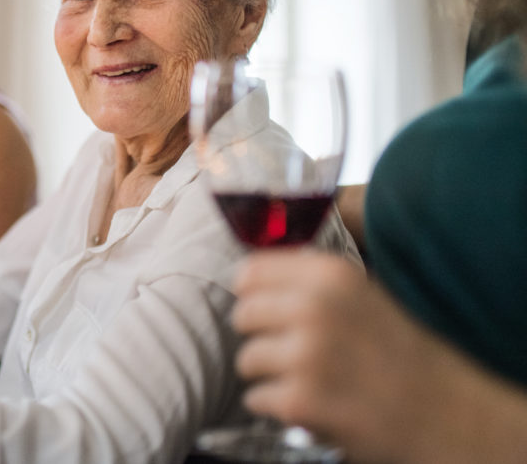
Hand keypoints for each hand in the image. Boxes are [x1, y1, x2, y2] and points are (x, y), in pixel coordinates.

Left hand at [232, 252, 483, 462]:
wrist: (444, 413)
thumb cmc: (401, 353)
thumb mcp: (362, 295)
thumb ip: (310, 283)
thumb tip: (249, 278)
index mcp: (330, 275)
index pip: (251, 272)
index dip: (254, 294)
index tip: (266, 308)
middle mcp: (314, 308)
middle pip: (242, 315)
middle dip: (261, 335)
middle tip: (291, 350)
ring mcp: (305, 356)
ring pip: (246, 359)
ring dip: (268, 374)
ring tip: (306, 379)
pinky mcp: (300, 400)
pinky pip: (256, 398)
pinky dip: (276, 405)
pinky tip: (309, 403)